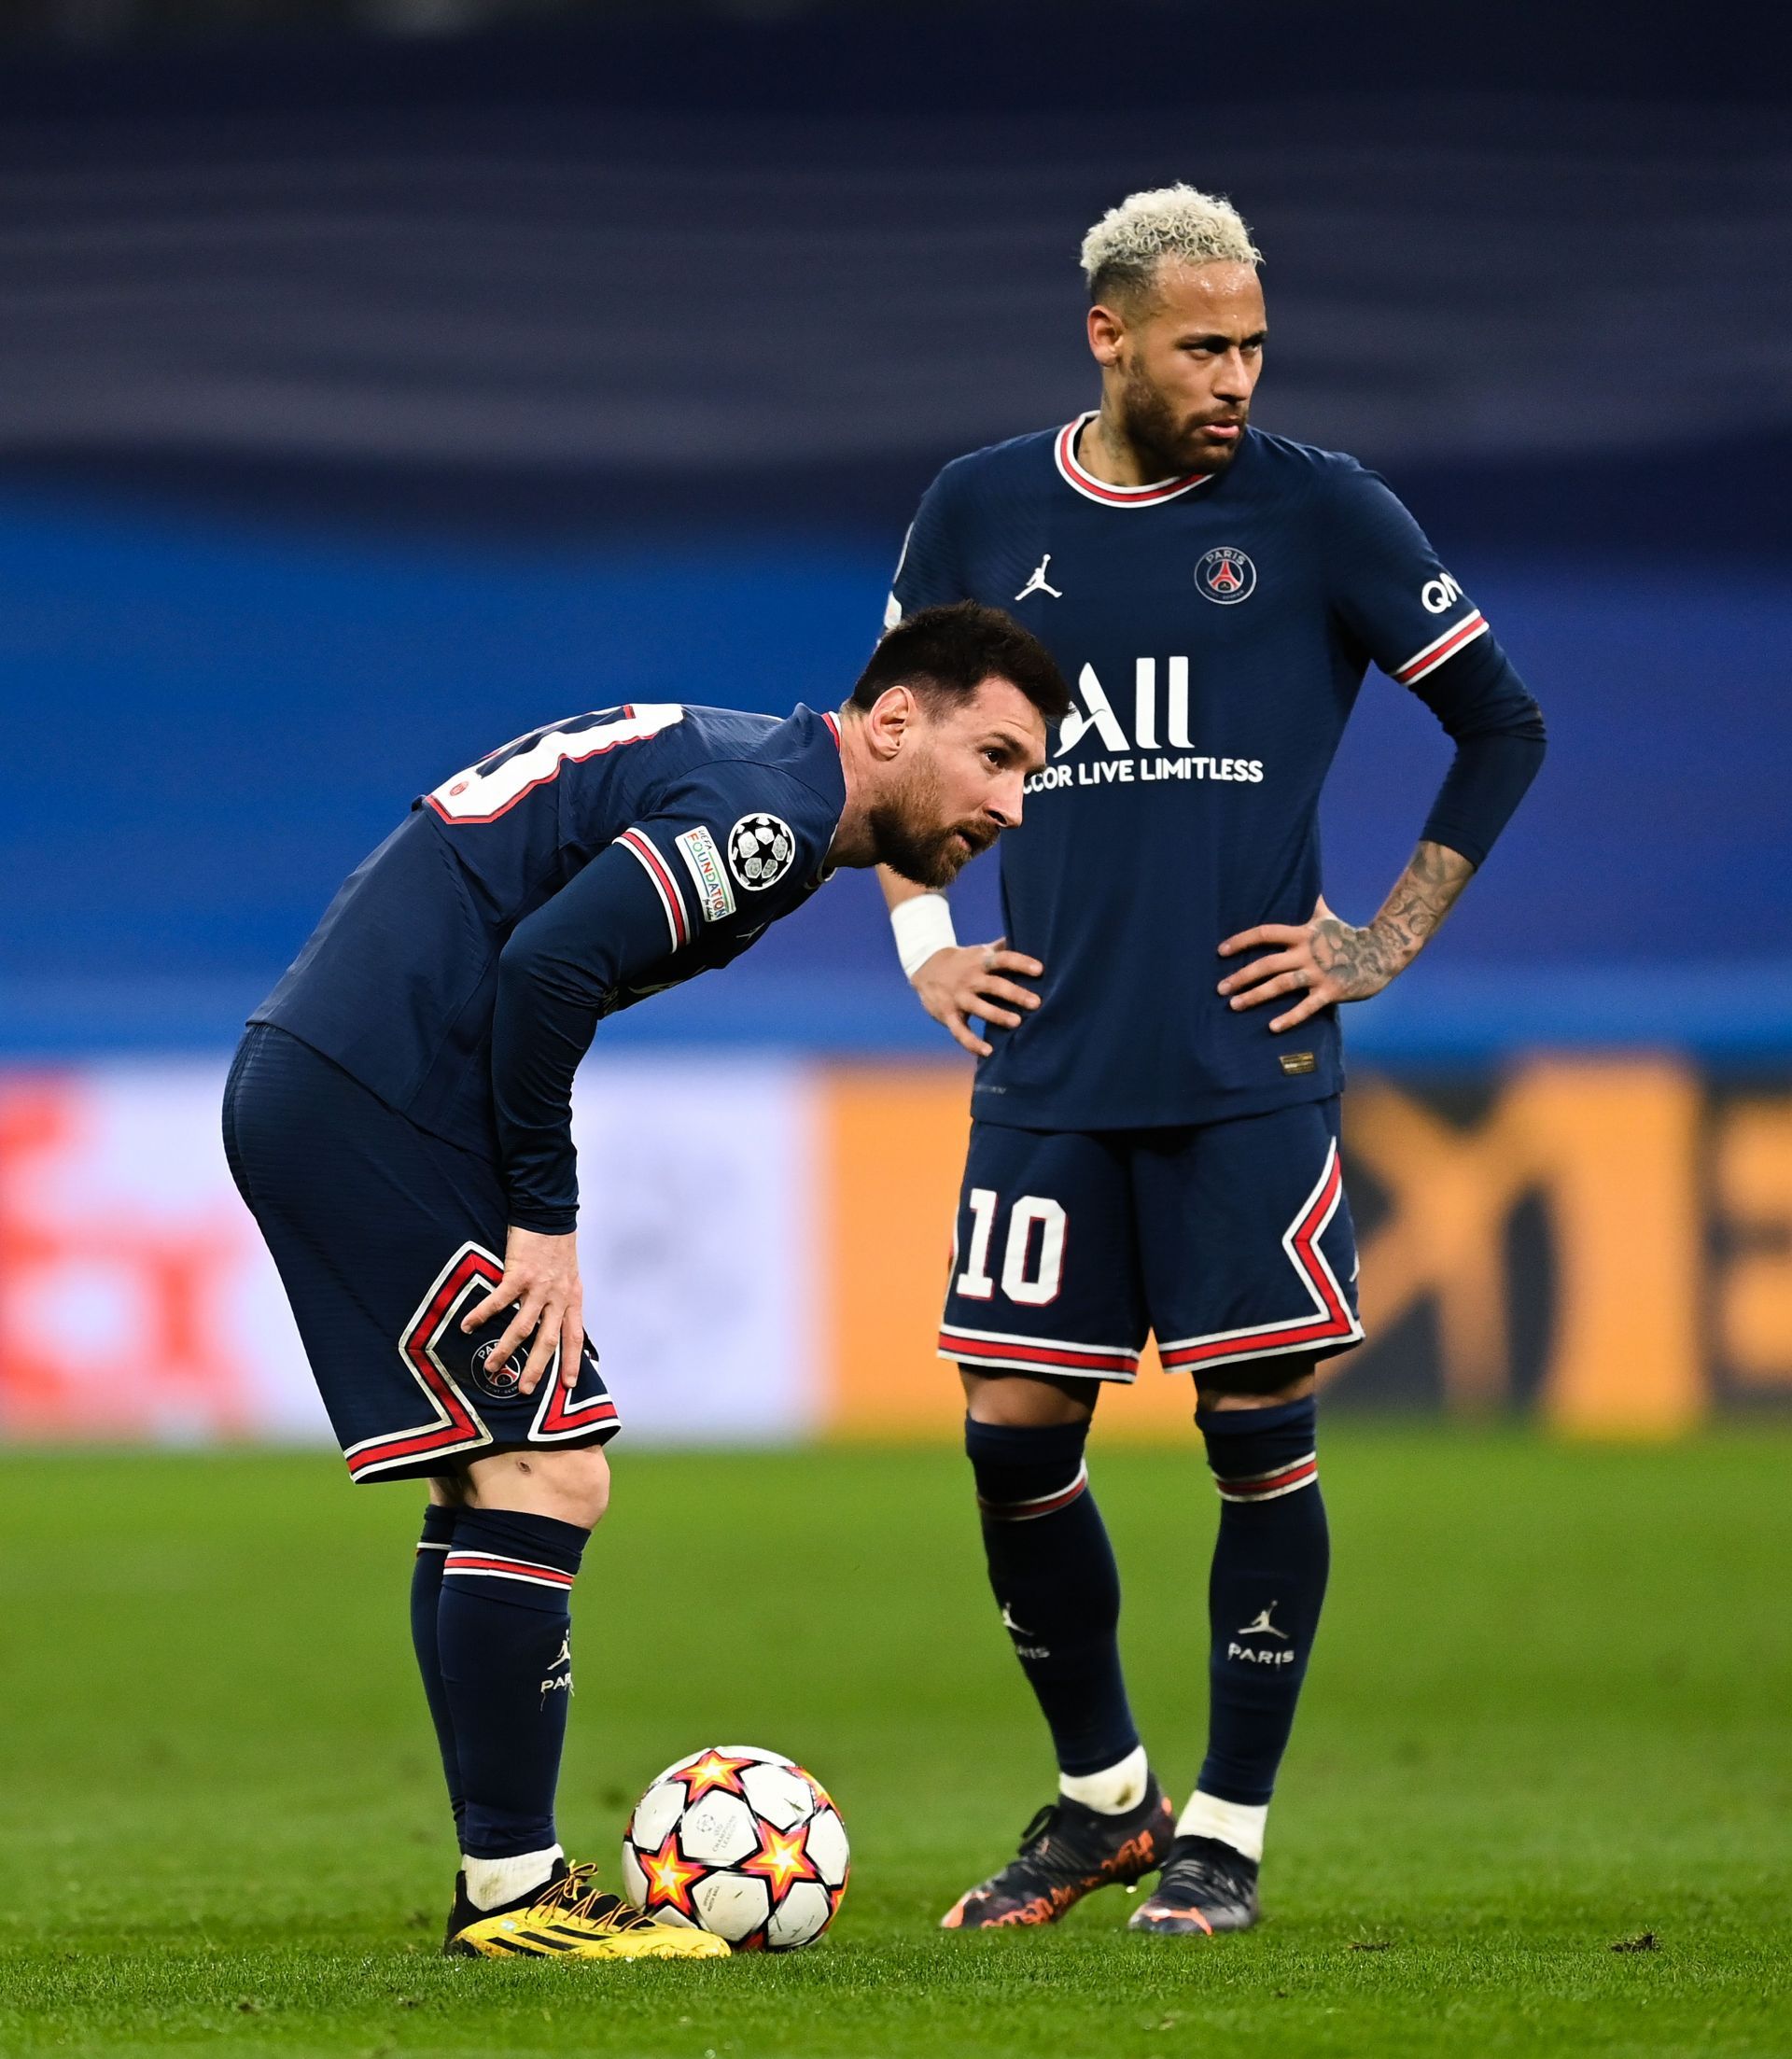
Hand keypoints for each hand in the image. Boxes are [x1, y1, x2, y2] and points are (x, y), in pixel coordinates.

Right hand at [460, 1225, 584, 1396]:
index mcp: (571, 1298)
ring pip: (522, 1327)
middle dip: (536, 1367)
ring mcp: (539, 1287)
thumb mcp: (569, 1275)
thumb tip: (556, 1319)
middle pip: (548, 1340)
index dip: (572, 1360)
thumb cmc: (556, 1244)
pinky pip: (499, 1301)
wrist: (549, 1213)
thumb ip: (563, 1298)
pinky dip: (482, 1315)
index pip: (574, 1336)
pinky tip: (467, 1326)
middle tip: (524, 1389)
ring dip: (505, 1349)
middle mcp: (558, 1297)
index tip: (568, 1384)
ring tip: (491, 1367)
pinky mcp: (519, 1274)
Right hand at [911, 938, 1042, 1057]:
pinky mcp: (948, 1014)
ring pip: (979, 1007)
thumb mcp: (981, 952)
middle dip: (1014, 993)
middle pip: (994, 985)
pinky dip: (972, 1043)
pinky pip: (960, 1031)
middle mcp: (970, 979)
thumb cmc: (965, 961)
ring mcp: (958, 997)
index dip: (1021, 963)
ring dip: (997, 1015)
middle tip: (1036, 1002)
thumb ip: (1003, 947)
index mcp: (981, 962)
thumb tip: (1033, 936)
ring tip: (1017, 1023)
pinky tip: (988, 1052)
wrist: (925, 967)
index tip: (1039, 969)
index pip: (1003, 959)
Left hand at [1217, 894, 1399, 1033]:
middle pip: (1267, 964)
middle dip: (1242, 976)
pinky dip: (1289, 1018)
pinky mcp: (1331, 992)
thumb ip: (1311, 903)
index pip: (1266, 933)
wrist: (1382, 952)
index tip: (1221, 951)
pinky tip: (1272, 1027)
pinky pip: (1307, 1007)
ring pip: (1281, 985)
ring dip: (1256, 996)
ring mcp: (1318, 973)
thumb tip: (1305, 878)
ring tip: (1234, 1005)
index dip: (1242, 940)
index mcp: (1302, 934)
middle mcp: (1307, 953)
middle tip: (1220, 988)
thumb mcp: (1326, 917)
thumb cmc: (1348, 935)